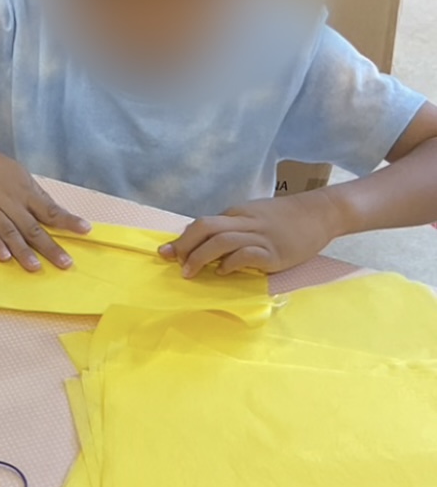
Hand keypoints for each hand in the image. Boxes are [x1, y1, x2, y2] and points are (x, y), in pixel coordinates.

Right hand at [0, 144, 88, 270]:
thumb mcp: (19, 175)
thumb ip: (36, 195)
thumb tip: (55, 213)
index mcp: (24, 191)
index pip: (50, 209)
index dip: (68, 221)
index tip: (85, 231)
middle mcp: (10, 200)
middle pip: (32, 226)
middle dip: (49, 246)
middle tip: (64, 263)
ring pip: (9, 231)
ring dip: (23, 250)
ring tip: (35, 267)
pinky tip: (4, 256)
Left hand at [159, 191, 343, 277]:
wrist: (321, 213)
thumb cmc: (284, 219)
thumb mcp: (253, 217)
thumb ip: (230, 228)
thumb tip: (202, 246)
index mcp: (237, 214)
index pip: (202, 224)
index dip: (182, 240)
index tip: (165, 253)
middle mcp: (245, 222)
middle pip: (206, 228)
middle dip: (185, 246)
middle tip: (175, 264)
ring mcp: (260, 236)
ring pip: (222, 241)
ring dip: (201, 257)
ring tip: (190, 273)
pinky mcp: (274, 252)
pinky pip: (246, 255)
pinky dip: (230, 264)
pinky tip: (223, 272)